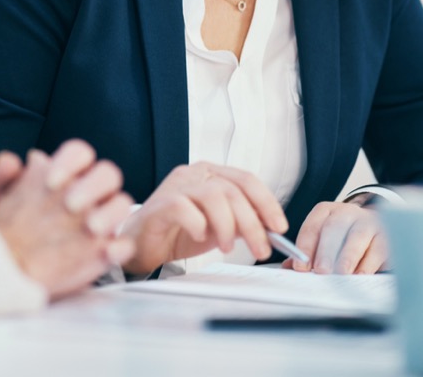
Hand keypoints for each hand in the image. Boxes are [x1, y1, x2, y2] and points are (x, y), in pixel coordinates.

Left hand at [0, 140, 134, 299]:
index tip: (49, 181)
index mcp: (68, 174)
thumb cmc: (13, 223)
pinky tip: (107, 252)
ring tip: (90, 228)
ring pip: (121, 204)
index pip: (80, 153)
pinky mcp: (105, 251)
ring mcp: (100, 221)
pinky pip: (124, 245)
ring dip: (110, 213)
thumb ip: (3, 176)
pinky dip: (120, 247)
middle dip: (93, 185)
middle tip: (70, 204)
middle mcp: (89, 193)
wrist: (12, 263)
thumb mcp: (2, 198)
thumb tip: (10, 161)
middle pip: (107, 174)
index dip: (70, 162)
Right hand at [119, 162, 287, 276]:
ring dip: (227, 226)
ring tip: (227, 247)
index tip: (279, 227)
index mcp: (211, 173)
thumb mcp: (220, 227)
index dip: (267, 203)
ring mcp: (176, 185)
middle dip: (252, 223)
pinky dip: (199, 225)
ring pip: (214, 196)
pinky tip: (200, 237)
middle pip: (233, 191)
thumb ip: (242, 222)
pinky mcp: (161, 202)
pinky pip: (186, 208)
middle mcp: (194, 173)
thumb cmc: (179, 233)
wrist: (144, 245)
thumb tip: (270, 228)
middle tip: (260, 248)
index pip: (247, 180)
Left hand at [284, 201, 387, 273]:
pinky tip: (360, 275)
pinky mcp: (386, 236)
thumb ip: (307, 253)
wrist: (376, 228)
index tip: (300, 266)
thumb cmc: (343, 238)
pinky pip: (378, 248)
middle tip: (320, 271)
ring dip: (348, 257)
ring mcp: (368, 222)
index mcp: (326, 211)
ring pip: (358, 236)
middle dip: (326, 251)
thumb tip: (288, 268)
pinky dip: (368, 264)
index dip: (305, 246)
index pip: (313, 225)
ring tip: (341, 274)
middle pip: (334, 228)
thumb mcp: (324, 240)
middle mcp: (347, 212)